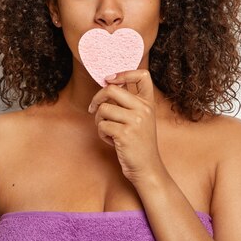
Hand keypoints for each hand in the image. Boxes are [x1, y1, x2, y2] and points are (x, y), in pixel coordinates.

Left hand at [88, 69, 164, 184]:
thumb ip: (129, 103)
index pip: (143, 75)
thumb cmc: (139, 143)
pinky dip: (102, 134)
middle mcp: (143, 109)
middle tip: (92, 108)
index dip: (124, 73)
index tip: (110, 79)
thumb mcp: (141, 119)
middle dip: (97, 98)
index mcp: (148, 103)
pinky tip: (112, 141)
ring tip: (108, 131)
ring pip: (103, 109)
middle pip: (111, 89)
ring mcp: (135, 121)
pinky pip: (101, 125)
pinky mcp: (125, 134)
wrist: (147, 167)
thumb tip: (107, 85)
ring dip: (99, 120)